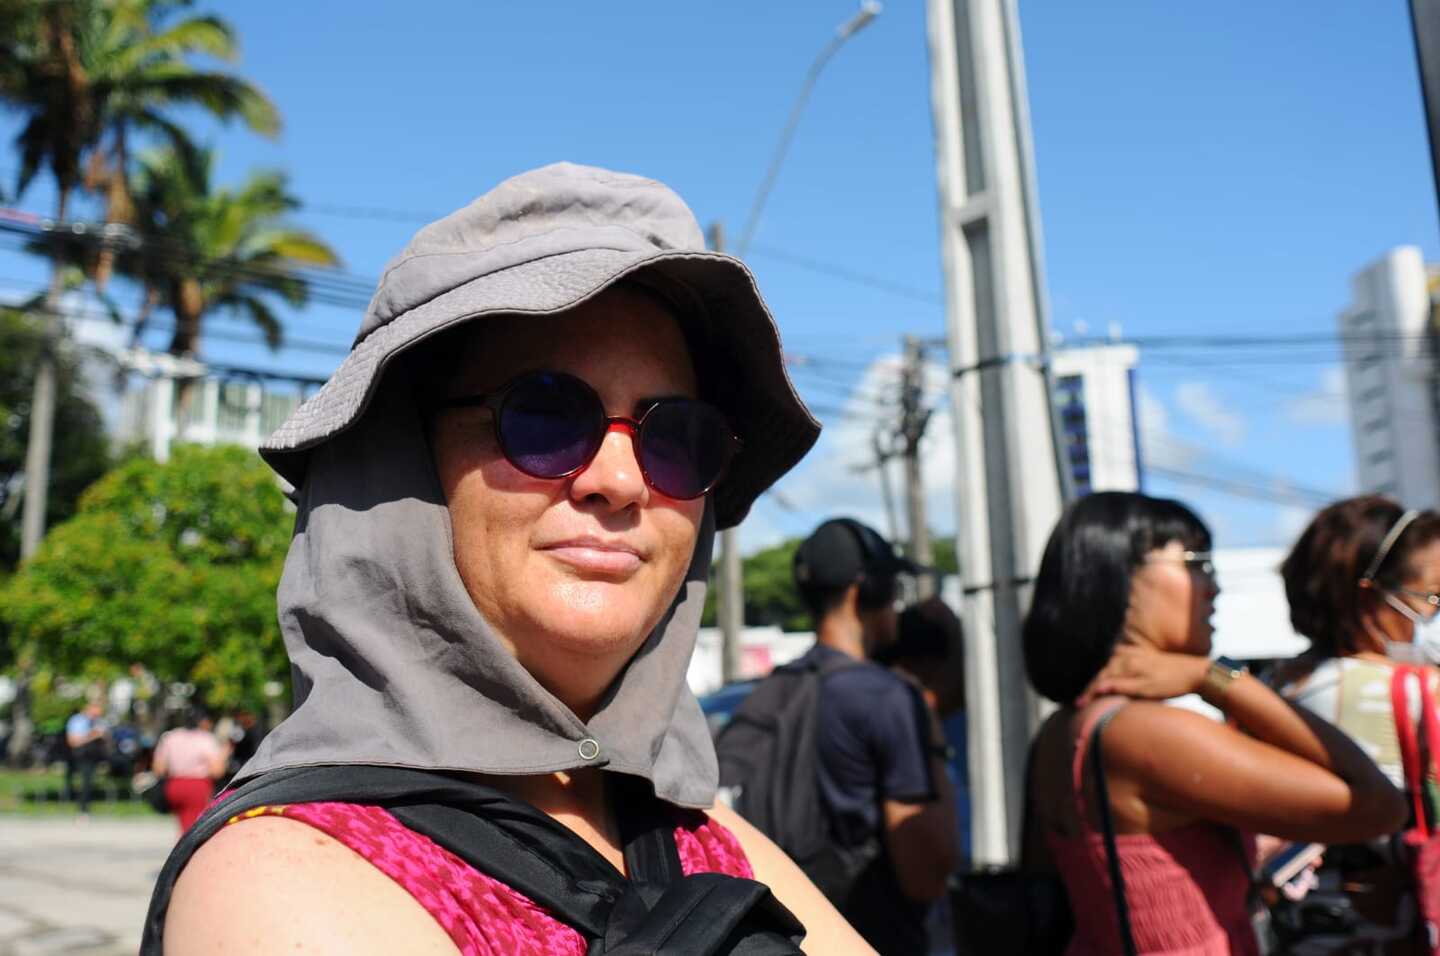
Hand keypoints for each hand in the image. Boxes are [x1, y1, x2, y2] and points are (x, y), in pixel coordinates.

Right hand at [1077, 643, 1207, 705]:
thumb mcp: (1147, 690)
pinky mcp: (1141, 656)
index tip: (1078, 705)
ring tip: (1091, 692)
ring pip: (1110, 669)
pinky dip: (1110, 675)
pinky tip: (1109, 679)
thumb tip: (1097, 687)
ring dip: (1099, 680)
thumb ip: (1122, 687)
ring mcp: (1134, 654)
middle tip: (1080, 701)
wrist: (1196, 672)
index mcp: (1126, 664)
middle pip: (1102, 673)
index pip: (1100, 680)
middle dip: (1091, 687)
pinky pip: (1118, 665)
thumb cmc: (1172, 683)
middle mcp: (1126, 656)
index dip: (1088, 693)